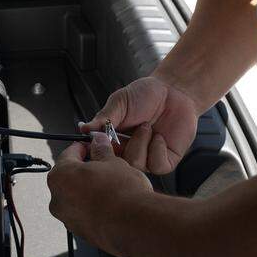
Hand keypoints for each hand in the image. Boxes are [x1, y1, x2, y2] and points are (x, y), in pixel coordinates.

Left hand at [47, 132, 151, 252]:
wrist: (136, 225)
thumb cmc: (121, 194)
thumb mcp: (112, 162)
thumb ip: (101, 150)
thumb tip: (99, 143)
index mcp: (60, 177)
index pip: (68, 154)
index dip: (82, 148)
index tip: (92, 146)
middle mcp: (58, 200)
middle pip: (69, 178)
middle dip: (85, 170)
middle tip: (102, 165)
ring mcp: (68, 219)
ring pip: (76, 197)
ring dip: (89, 190)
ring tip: (110, 186)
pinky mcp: (81, 233)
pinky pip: (84, 214)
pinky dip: (93, 207)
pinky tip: (110, 203)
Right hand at [80, 76, 198, 173]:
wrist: (173, 91)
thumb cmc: (145, 94)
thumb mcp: (119, 102)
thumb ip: (103, 118)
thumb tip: (83, 129)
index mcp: (114, 140)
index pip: (100, 154)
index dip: (98, 152)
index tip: (96, 143)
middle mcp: (129, 152)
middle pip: (117, 165)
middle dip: (120, 148)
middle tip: (123, 134)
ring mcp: (147, 158)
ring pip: (136, 165)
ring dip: (140, 143)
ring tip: (146, 127)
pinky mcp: (166, 160)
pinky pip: (157, 165)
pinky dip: (156, 149)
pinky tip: (159, 136)